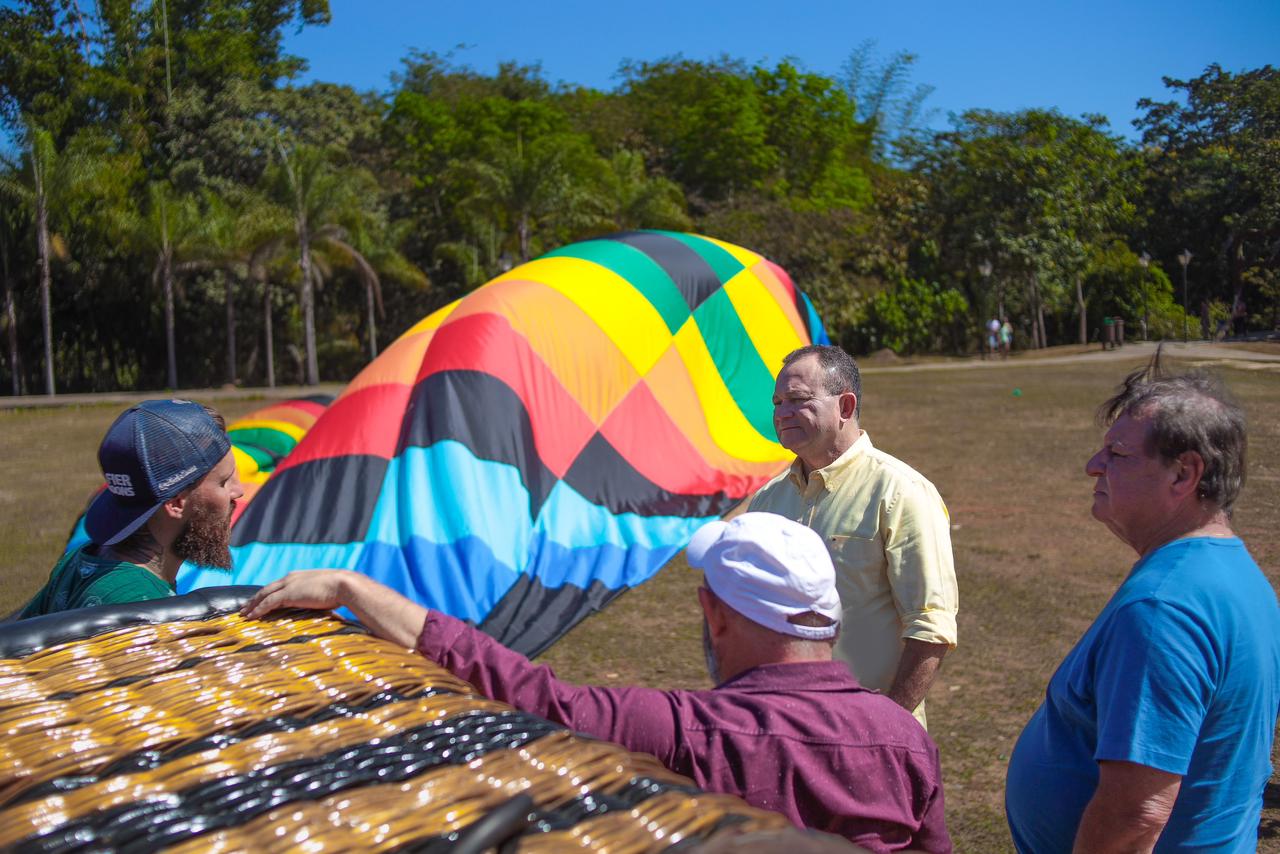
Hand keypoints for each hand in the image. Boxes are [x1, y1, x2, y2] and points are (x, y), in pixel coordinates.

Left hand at [240, 570, 355, 618]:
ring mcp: (288, 585)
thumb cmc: (340, 589)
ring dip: (252, 605)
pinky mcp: (288, 594)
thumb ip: (316, 595)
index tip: (259, 601)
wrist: (344, 585)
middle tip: (244, 608)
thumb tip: (318, 604)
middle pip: (266, 589)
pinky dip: (258, 610)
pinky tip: (251, 617)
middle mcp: (290, 578)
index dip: (266, 594)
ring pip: (263, 595)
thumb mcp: (324, 591)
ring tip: (243, 614)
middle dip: (254, 599)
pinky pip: (268, 603)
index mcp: (299, 577)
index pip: (277, 586)